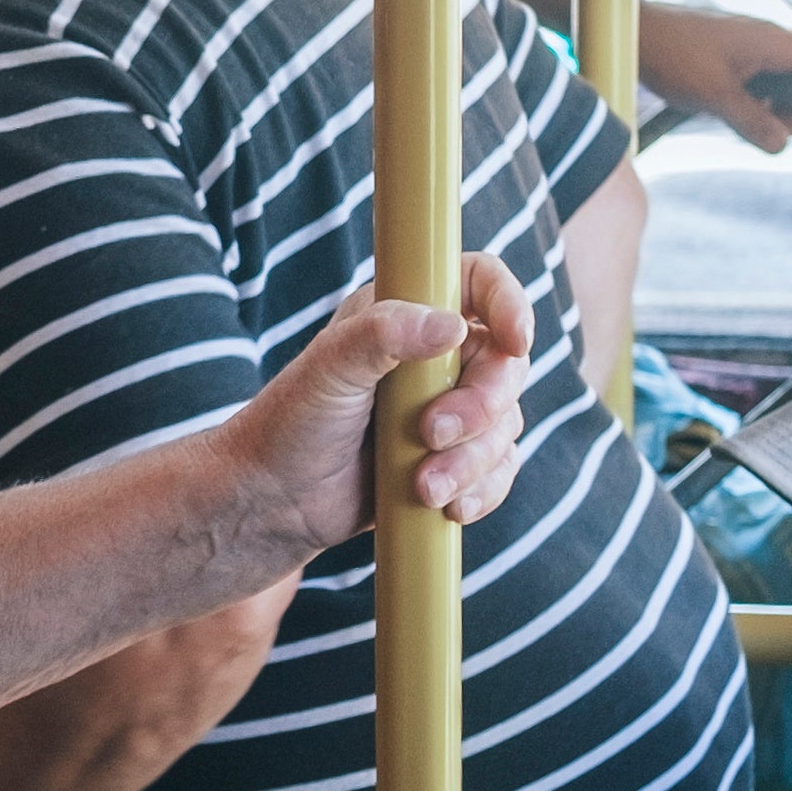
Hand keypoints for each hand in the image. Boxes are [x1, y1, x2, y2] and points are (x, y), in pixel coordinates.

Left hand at [225, 256, 537, 555]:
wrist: (275, 500)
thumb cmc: (291, 422)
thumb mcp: (329, 366)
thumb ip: (383, 333)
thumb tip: (452, 326)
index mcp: (406, 314)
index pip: (480, 284)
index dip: (509, 304)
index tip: (516, 339)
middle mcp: (435, 356)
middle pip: (506, 364)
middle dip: (481, 406)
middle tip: (431, 433)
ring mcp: (449, 408)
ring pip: (505, 425)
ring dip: (471, 460)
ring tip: (422, 485)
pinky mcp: (453, 459)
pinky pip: (499, 470)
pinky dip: (482, 489)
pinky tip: (447, 506)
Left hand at [643, 6, 791, 152]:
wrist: (636, 32)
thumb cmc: (673, 55)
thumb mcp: (714, 96)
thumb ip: (752, 121)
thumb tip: (783, 145)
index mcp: (775, 43)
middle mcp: (772, 41)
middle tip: (774, 131)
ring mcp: (755, 46)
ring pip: (788, 81)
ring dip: (779, 108)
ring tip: (750, 122)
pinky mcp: (738, 55)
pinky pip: (765, 79)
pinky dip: (760, 100)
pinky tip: (734, 111)